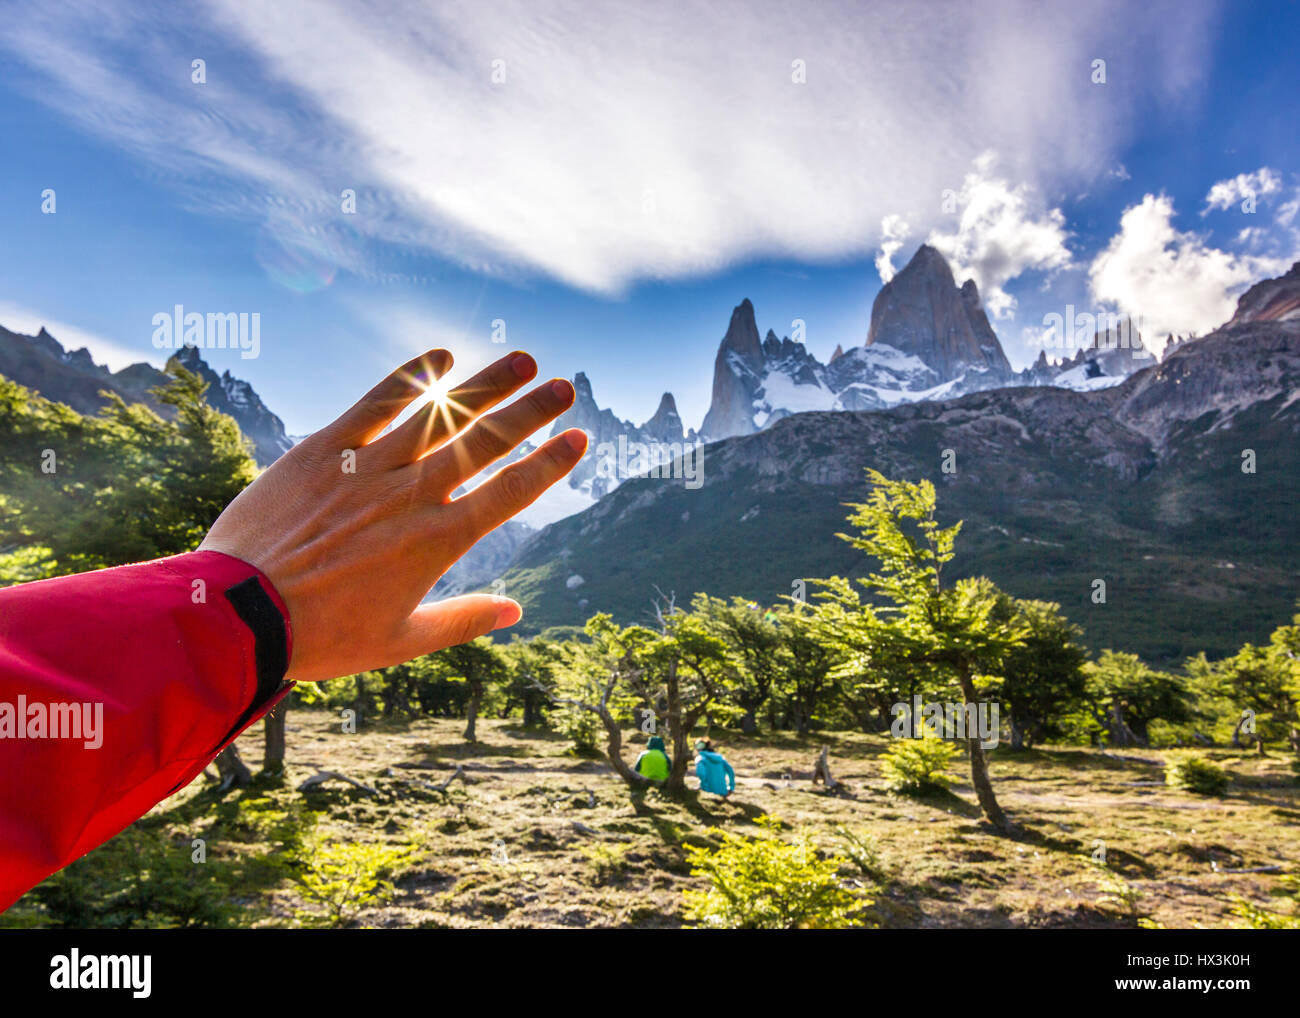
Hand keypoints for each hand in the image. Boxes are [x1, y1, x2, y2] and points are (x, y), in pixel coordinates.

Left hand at [199, 348, 585, 681]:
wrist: (236, 614)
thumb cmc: (320, 636)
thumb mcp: (400, 640)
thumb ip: (462, 620)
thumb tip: (515, 611)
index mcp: (437, 542)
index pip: (511, 493)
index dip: (551, 463)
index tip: (580, 438)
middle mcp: (412, 496)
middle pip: (485, 443)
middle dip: (531, 412)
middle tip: (565, 386)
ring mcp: (369, 468)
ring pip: (441, 414)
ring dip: (486, 385)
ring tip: (522, 360)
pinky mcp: (325, 450)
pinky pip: (376, 403)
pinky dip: (411, 377)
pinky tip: (441, 357)